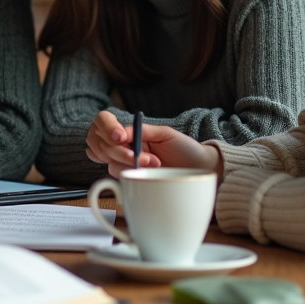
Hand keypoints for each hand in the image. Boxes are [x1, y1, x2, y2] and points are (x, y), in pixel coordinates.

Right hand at [85, 111, 222, 178]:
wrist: (201, 169)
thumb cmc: (185, 148)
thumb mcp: (164, 134)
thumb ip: (141, 131)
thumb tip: (120, 133)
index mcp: (132, 131)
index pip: (103, 123)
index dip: (106, 128)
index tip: (120, 137)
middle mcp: (125, 146)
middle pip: (103, 144)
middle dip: (121, 151)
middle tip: (143, 157)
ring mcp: (126, 164)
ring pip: (110, 162)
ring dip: (129, 164)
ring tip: (155, 165)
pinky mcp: (130, 180)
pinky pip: (118, 177)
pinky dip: (130, 175)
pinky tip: (146, 175)